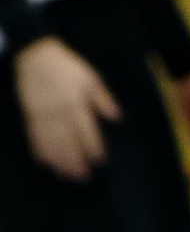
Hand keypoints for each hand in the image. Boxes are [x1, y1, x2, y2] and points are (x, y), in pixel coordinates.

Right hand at [16, 36, 117, 178]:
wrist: (36, 54)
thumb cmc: (67, 68)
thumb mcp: (90, 78)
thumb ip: (103, 99)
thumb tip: (117, 117)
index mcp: (76, 103)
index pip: (87, 132)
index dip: (94, 149)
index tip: (99, 161)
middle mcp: (59, 112)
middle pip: (68, 143)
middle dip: (77, 163)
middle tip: (85, 177)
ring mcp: (43, 115)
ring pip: (52, 144)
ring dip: (60, 163)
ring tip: (68, 177)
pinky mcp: (30, 115)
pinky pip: (34, 138)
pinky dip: (40, 153)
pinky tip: (46, 165)